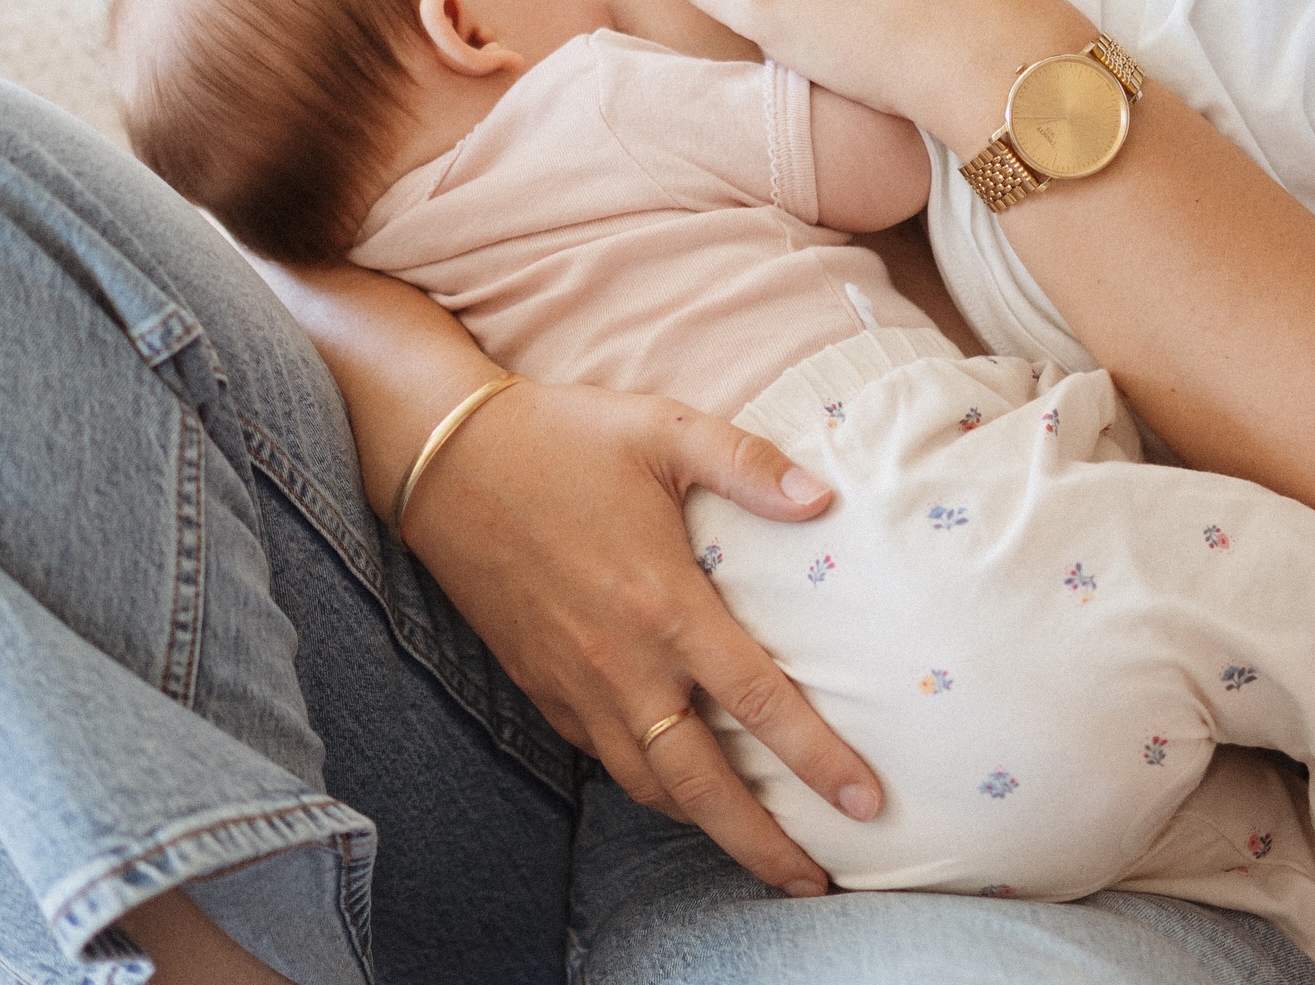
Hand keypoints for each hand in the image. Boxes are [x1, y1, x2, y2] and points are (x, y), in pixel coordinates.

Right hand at [403, 376, 882, 896]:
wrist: (448, 460)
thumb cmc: (561, 437)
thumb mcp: (660, 429)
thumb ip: (745, 463)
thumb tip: (818, 498)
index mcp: (665, 603)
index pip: (759, 702)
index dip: (818, 761)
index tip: (866, 805)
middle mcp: (622, 661)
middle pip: (703, 784)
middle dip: (764, 844)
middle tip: (817, 885)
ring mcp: (575, 682)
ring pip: (649, 785)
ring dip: (705, 826)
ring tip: (754, 847)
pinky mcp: (538, 684)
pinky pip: (601, 757)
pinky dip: (645, 784)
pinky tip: (673, 780)